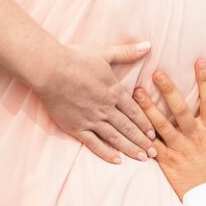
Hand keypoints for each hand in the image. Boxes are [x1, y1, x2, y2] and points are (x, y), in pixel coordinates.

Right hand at [36, 41, 157, 163]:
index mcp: (114, 91)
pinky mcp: (76, 127)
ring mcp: (91, 119)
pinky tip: (117, 161)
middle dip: (142, 141)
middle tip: (155, 153)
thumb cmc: (76, 58)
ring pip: (115, 138)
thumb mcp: (105, 53)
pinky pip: (94, 143)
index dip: (145, 123)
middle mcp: (106, 108)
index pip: (134, 111)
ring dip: (130, 149)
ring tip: (143, 158)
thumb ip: (127, 52)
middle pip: (128, 128)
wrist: (50, 69)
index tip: (153, 134)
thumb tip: (147, 45)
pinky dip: (106, 153)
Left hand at [135, 60, 205, 199]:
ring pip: (162, 126)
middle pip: (181, 111)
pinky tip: (129, 120)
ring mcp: (180, 149)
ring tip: (137, 91)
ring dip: (148, 108)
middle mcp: (196, 137)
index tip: (200, 61)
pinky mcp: (166, 161)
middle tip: (157, 72)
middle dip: (169, 91)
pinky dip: (140, 134)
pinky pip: (151, 145)